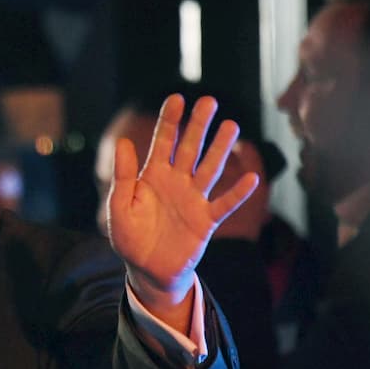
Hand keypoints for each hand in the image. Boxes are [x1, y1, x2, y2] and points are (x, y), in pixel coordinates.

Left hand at [106, 95, 258, 326]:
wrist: (148, 270)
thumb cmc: (131, 238)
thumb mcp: (119, 206)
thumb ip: (123, 175)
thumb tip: (123, 142)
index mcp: (153, 176)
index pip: (163, 142)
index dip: (170, 120)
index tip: (177, 98)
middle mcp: (177, 182)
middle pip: (190, 148)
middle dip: (199, 125)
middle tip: (209, 101)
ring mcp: (193, 200)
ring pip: (210, 169)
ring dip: (220, 149)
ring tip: (231, 125)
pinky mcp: (206, 221)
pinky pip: (224, 204)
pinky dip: (237, 193)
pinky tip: (250, 177)